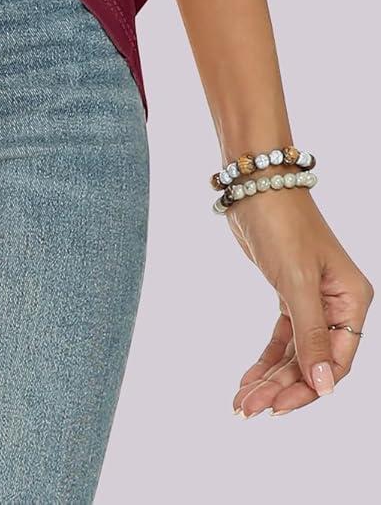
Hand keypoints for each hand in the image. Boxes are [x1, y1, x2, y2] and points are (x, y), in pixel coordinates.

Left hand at [226, 188, 371, 416]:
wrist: (255, 183)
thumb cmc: (283, 224)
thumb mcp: (297, 282)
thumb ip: (311, 336)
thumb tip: (324, 387)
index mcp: (352, 301)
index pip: (337, 361)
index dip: (309, 388)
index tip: (278, 408)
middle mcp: (337, 305)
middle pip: (313, 362)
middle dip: (281, 387)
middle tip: (249, 410)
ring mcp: (313, 300)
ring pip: (294, 353)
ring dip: (270, 378)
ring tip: (241, 403)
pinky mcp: (289, 293)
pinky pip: (282, 337)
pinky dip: (265, 358)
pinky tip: (247, 380)